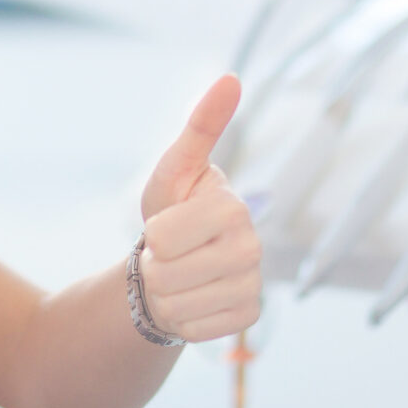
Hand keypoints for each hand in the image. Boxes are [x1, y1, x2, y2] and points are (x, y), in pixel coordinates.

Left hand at [135, 75, 260, 342]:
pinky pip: (192, 330)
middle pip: (166, 275)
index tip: (169, 225)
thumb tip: (230, 77)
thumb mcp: (176, 168)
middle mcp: (253, 248)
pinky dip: (181, 318)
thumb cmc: (174, 208)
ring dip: (165, 294)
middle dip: (156, 267)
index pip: (163, 238)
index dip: (153, 236)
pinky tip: (193, 299)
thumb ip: (201, 125)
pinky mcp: (247, 319)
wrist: (180, 261)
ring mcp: (253, 286)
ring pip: (175, 306)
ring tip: (179, 275)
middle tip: (172, 254)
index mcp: (234, 208)